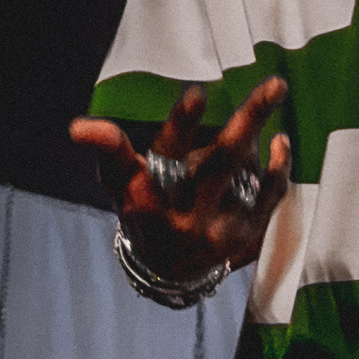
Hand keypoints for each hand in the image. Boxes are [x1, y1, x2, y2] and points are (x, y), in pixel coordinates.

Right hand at [69, 78, 290, 284]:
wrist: (169, 273)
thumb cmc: (141, 211)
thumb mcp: (119, 183)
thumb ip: (108, 151)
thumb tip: (78, 128)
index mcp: (151, 200)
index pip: (165, 158)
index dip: (181, 127)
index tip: (197, 95)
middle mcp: (188, 217)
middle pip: (222, 162)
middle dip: (249, 120)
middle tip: (274, 85)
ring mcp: (222, 230)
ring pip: (251, 174)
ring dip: (261, 135)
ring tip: (270, 93)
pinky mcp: (248, 238)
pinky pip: (271, 195)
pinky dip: (278, 166)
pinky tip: (279, 140)